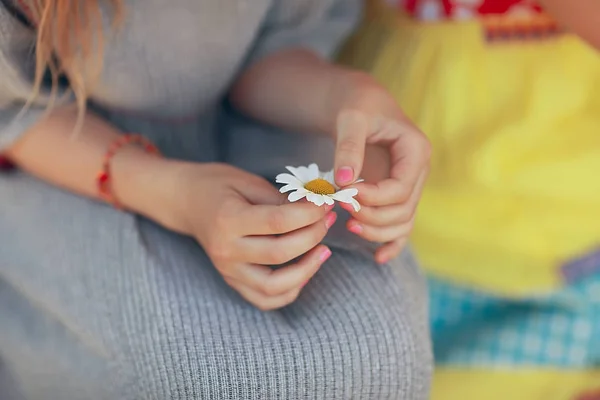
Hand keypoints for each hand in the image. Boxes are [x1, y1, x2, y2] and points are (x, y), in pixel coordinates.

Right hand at [171, 163, 335, 309]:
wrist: (186, 201)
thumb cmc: (218, 186)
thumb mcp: (248, 181)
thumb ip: (281, 199)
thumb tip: (316, 210)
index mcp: (228, 219)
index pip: (279, 222)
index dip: (309, 213)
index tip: (325, 204)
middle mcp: (226, 249)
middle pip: (280, 253)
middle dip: (313, 236)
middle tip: (327, 220)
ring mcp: (227, 270)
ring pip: (274, 286)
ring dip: (307, 270)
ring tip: (323, 250)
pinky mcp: (232, 281)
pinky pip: (264, 299)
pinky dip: (289, 291)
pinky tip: (304, 272)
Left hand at [332, 74, 430, 263]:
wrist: (360, 103)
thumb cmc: (357, 105)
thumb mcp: (350, 119)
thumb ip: (348, 149)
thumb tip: (343, 184)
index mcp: (416, 151)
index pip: (400, 189)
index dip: (372, 198)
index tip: (343, 193)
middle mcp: (418, 172)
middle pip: (403, 211)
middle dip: (371, 216)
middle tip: (340, 206)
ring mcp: (410, 186)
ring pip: (403, 223)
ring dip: (377, 231)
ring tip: (347, 225)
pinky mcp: (397, 196)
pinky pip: (401, 226)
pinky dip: (391, 243)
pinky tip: (378, 258)